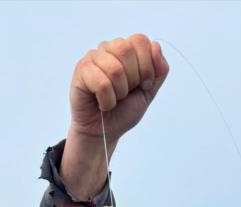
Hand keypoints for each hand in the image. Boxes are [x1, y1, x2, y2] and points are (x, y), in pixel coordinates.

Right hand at [61, 35, 168, 198]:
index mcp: (126, 49)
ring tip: (114, 99)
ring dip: (119, 92)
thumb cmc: (123, 111)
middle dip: (133, 80)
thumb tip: (156, 45)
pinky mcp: (81, 71)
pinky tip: (102, 103)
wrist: (104, 132)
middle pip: (126, 50)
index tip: (143, 85)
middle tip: (126, 94)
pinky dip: (107, 100)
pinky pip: (101, 82)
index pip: (140, 41)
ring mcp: (93, 58)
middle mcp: (108, 49)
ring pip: (114, 68)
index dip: (147, 66)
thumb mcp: (148, 92)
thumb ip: (159, 70)